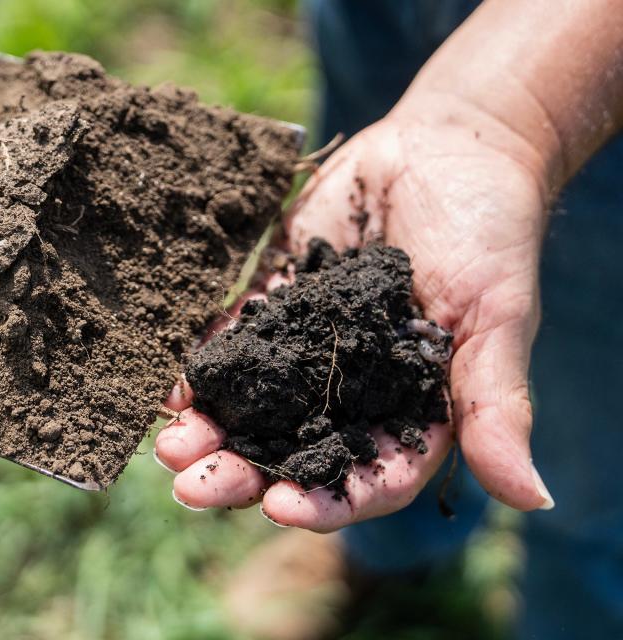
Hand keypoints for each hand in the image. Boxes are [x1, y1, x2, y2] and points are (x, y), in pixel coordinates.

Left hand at [156, 95, 555, 530]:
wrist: (447, 149)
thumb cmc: (489, 236)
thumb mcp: (497, 320)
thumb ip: (495, 405)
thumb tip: (530, 498)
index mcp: (409, 414)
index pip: (366, 478)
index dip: (324, 499)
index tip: (277, 508)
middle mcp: (350, 394)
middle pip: (292, 452)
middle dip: (242, 472)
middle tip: (190, 485)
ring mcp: (307, 352)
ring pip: (252, 406)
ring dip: (209, 429)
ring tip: (166, 446)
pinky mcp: (276, 304)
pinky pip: (234, 342)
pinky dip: (201, 365)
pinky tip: (167, 384)